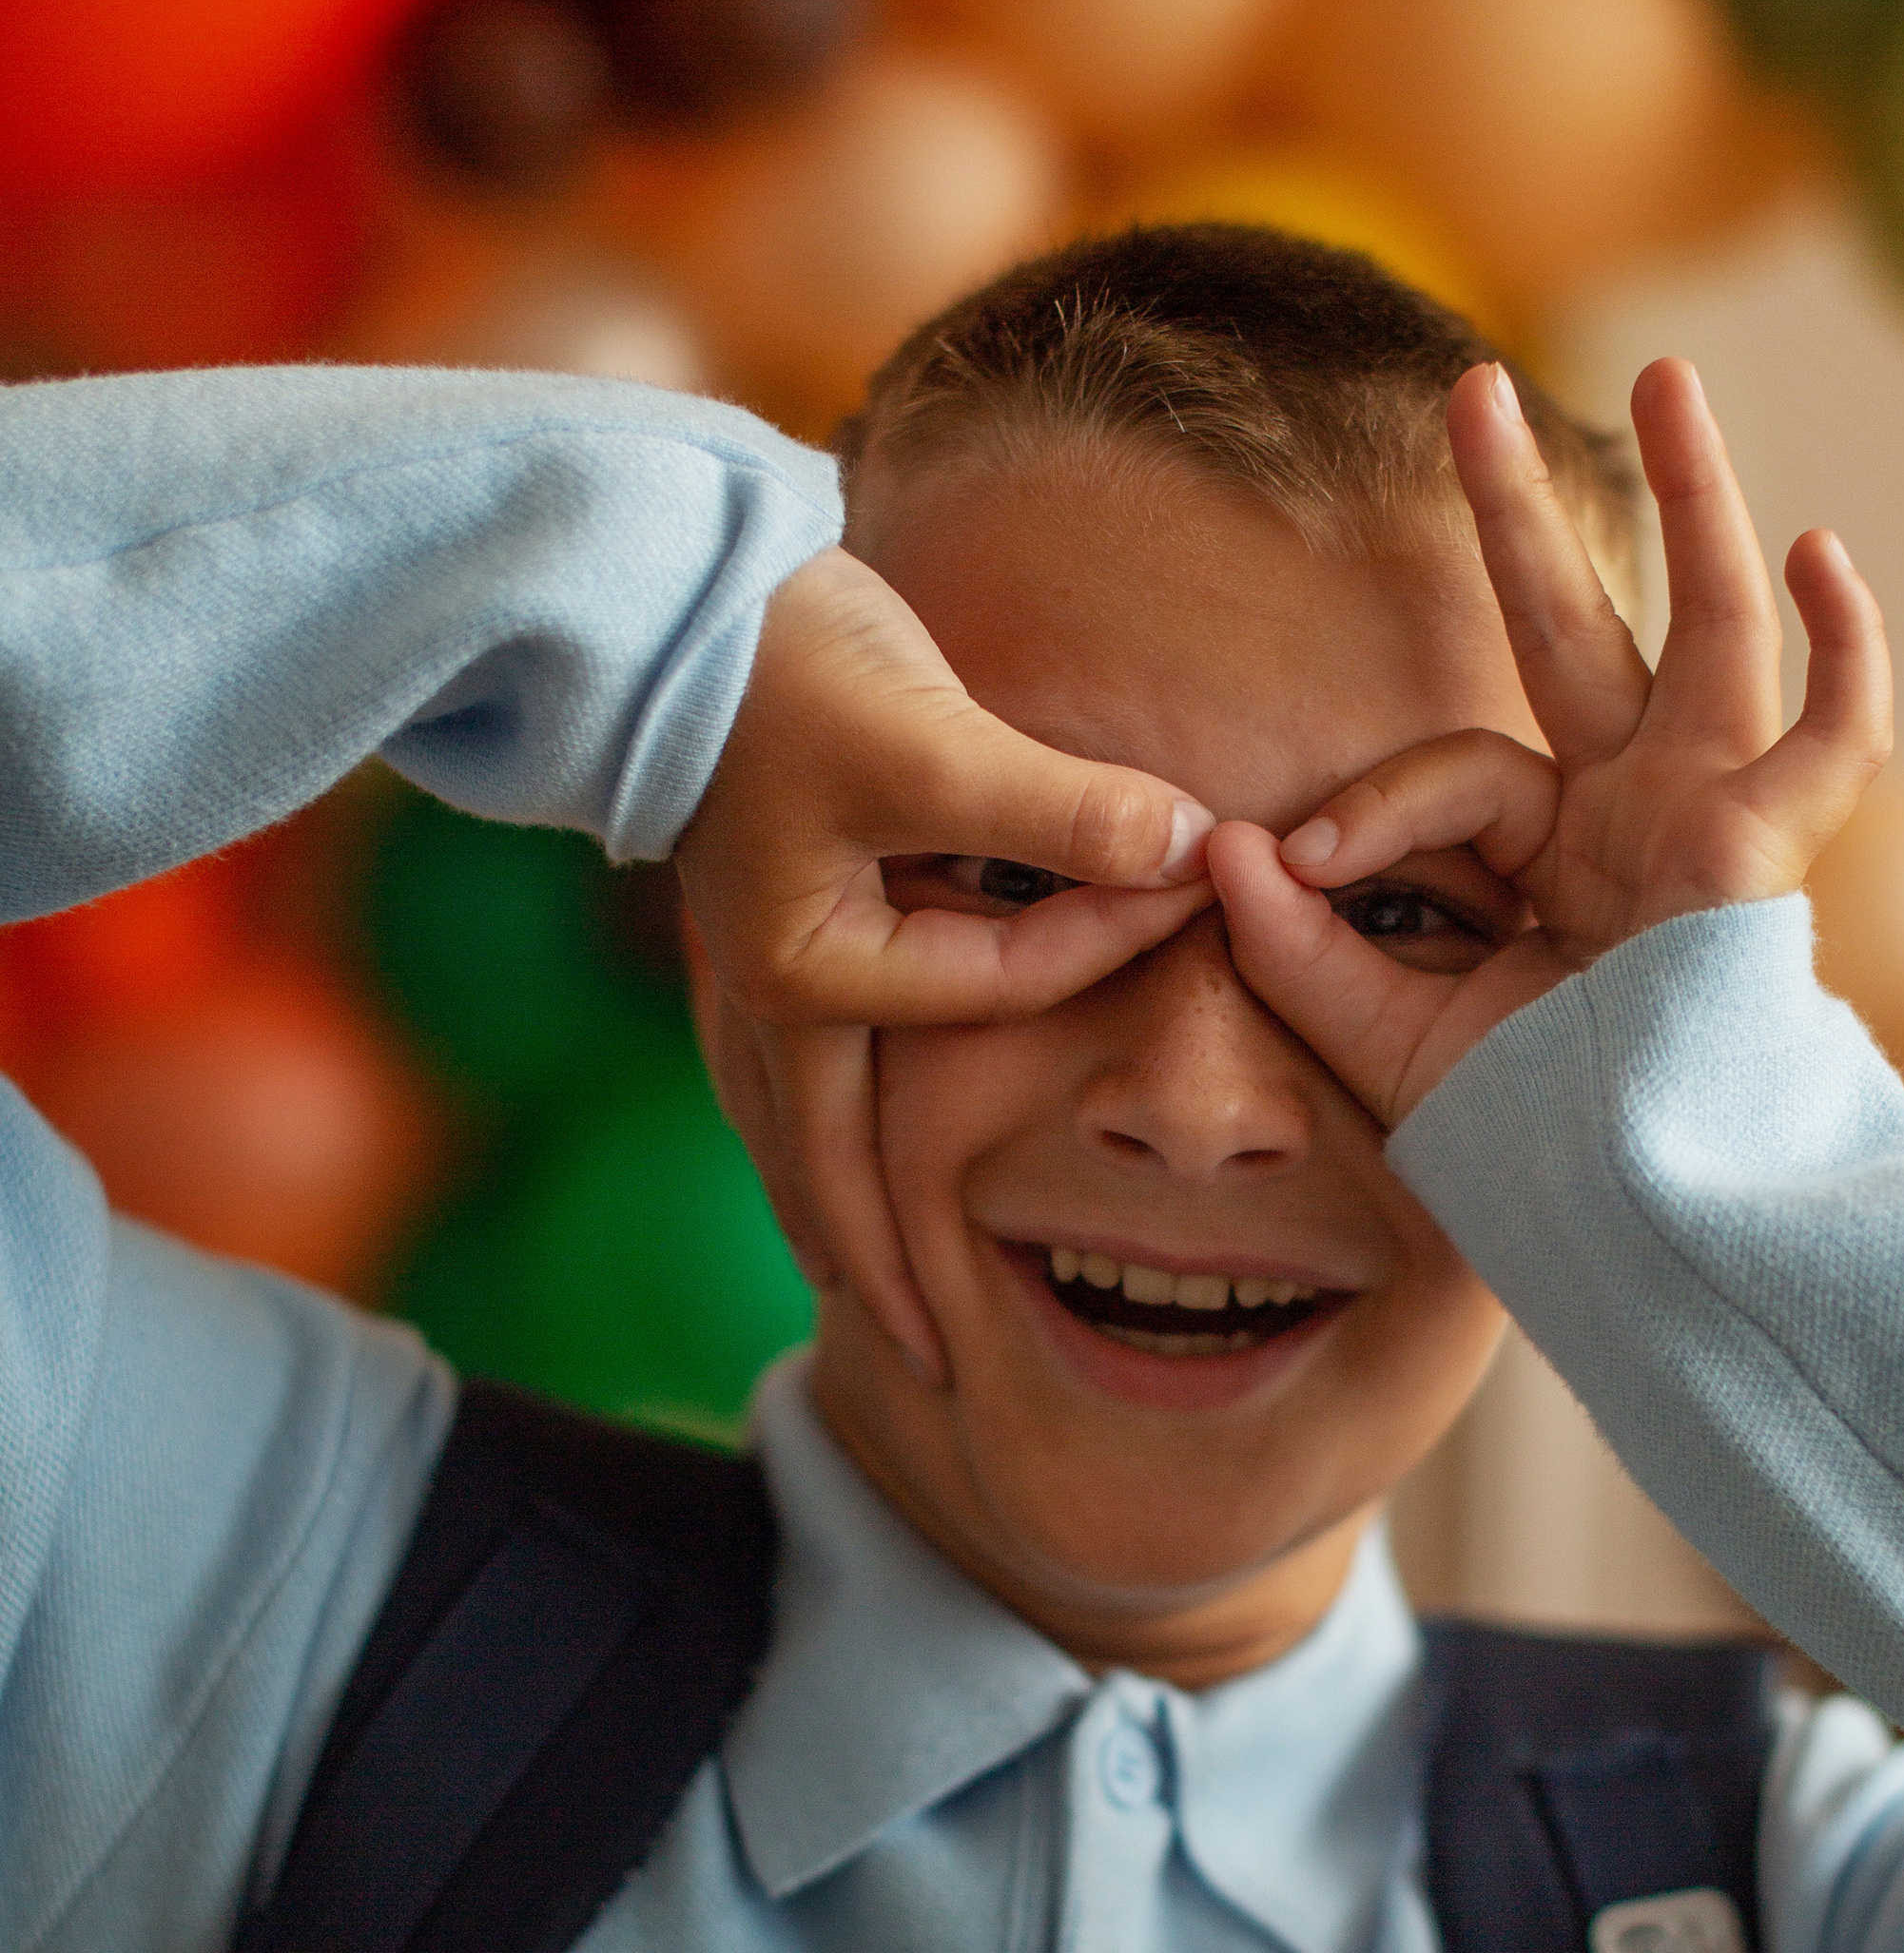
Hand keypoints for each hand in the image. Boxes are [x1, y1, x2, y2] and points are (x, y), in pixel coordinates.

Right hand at [677, 545, 1212, 1377]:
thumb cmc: (786, 664)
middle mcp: (765, 988)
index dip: (1102, 940)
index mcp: (807, 973)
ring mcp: (747, 957)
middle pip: (827, 1168)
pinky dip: (810, 1120)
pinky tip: (824, 1145)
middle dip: (882, 1267)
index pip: (995, 990)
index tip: (1192, 880)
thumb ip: (1064, 809)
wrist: (660, 580)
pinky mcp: (753, 908)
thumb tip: (1186, 850)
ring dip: (832, 1207)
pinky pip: (784, 1059)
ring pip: (791, 1122)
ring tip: (862, 1289)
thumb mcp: (934, 742)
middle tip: (938, 1372)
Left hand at [1208, 357, 1891, 1127]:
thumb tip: (1232, 852)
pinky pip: (1833, 735)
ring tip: (1663, 375)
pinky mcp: (1762, 854)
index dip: (1375, 808)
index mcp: (1556, 860)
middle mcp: (1636, 820)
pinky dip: (1844, 651)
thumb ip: (1301, 950)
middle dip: (1523, 514)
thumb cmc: (1522, 1144)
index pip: (1457, 776)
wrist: (1621, 1220)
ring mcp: (1709, 823)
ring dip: (1694, 500)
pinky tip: (1820, 554)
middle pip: (1580, 634)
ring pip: (1709, 631)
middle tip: (1471, 390)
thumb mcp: (1382, 1039)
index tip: (1300, 866)